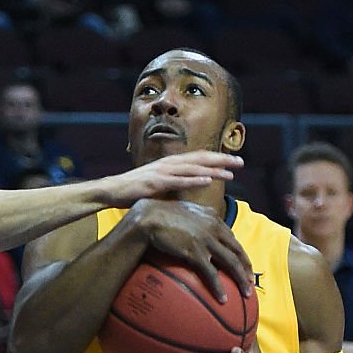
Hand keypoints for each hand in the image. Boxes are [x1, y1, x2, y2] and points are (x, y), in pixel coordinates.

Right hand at [106, 151, 243, 208]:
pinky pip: (180, 181)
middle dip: (221, 160)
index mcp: (170, 164)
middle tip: (241, 162)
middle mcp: (169, 164)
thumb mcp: (158, 186)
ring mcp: (163, 172)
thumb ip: (172, 186)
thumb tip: (185, 193)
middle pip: (200, 159)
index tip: (234, 161)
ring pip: (193, 169)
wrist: (112, 190)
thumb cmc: (133, 190)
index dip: (217, 158)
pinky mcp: (156, 182)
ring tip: (231, 172)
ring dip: (213, 170)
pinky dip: (195, 180)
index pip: (198, 159)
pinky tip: (208, 180)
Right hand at [131, 197, 253, 301]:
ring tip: (246, 293)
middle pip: (237, 251)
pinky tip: (223, 298)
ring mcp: (207, 241)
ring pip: (231, 263)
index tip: (241, 263)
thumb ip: (195, 218)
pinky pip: (212, 274)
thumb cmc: (160, 214)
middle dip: (246, 267)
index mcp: (213, 218)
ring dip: (241, 279)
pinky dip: (219, 287)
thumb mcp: (184, 211)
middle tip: (250, 281)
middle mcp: (214, 228)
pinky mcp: (196, 253)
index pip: (231, 237)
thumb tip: (195, 227)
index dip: (238, 252)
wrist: (150, 217)